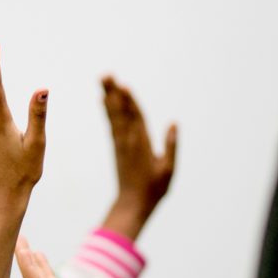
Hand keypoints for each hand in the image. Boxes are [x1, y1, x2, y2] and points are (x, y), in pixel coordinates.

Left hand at [100, 75, 176, 239]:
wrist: (132, 204)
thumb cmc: (154, 188)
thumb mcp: (168, 169)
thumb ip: (170, 146)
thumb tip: (173, 123)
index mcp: (142, 143)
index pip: (135, 116)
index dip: (129, 100)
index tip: (122, 84)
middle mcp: (129, 140)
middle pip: (121, 111)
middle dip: (114, 92)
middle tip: (105, 74)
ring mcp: (121, 143)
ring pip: (114, 115)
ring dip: (109, 96)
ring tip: (103, 79)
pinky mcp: (117, 147)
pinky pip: (112, 124)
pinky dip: (108, 110)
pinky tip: (103, 99)